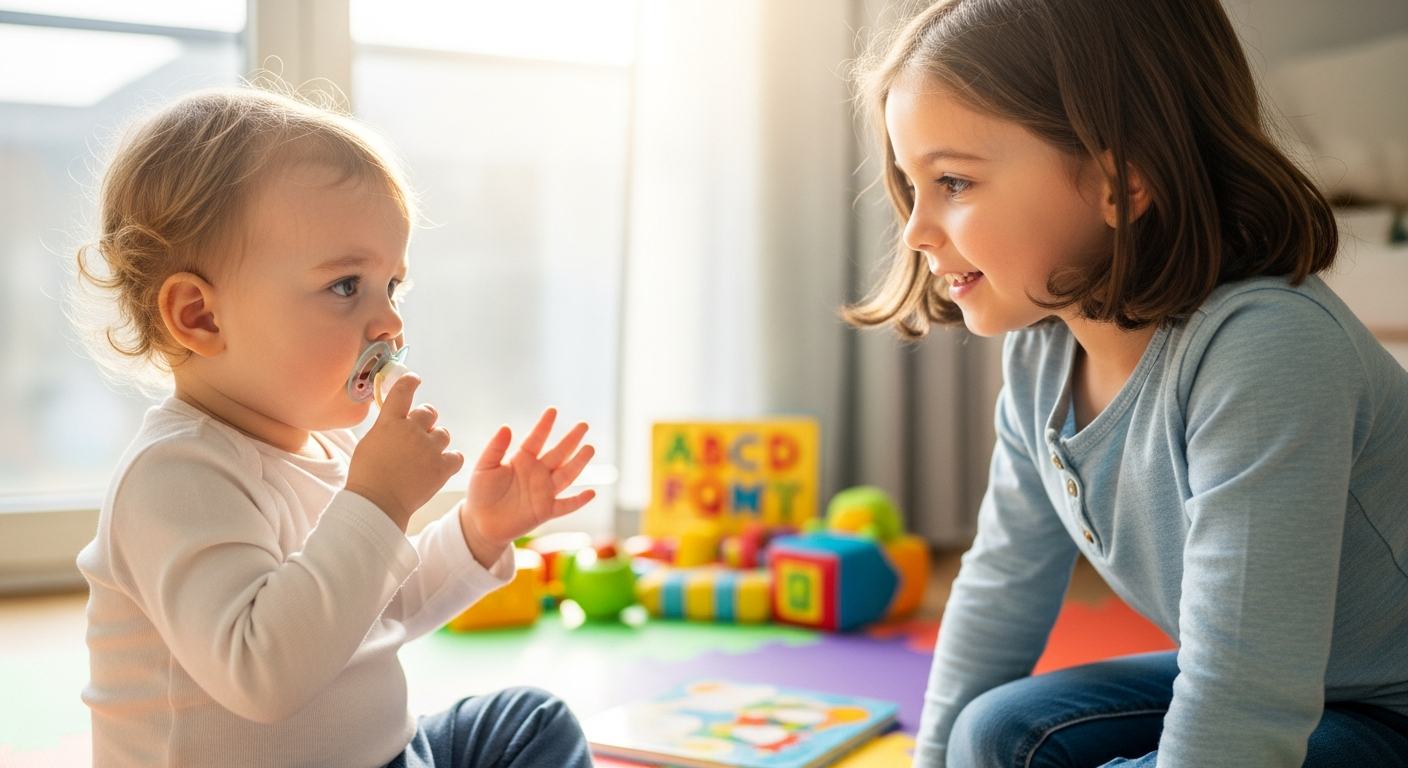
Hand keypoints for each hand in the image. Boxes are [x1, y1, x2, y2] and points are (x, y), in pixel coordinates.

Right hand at [346, 374, 463, 530]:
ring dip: (436, 442)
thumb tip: (394, 421)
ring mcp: (429, 448)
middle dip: (425, 421)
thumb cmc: (367, 476)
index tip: (414, 380)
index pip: (403, 390)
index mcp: (389, 422)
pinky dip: (450, 461)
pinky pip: (456, 456)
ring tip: (424, 457)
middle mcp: (411, 430)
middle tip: (418, 436)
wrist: (377, 503)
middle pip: (429, 412)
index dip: (410, 381)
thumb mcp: (369, 443)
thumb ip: (385, 428)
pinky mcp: (442, 467)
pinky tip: (440, 467)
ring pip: (443, 433)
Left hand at [461, 408, 594, 567]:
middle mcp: (537, 473)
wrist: (481, 523)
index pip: (537, 438)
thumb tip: (506, 427)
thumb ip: (494, 448)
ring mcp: (544, 491)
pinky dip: (579, 500)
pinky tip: (591, 492)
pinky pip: (566, 505)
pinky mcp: (546, 511)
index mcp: (523, 459)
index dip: (544, 425)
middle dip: (571, 439)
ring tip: (589, 448)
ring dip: (578, 462)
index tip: (552, 410)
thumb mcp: (483, 468)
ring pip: (566, 475)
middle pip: (559, 453)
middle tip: (583, 425)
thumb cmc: (481, 493)